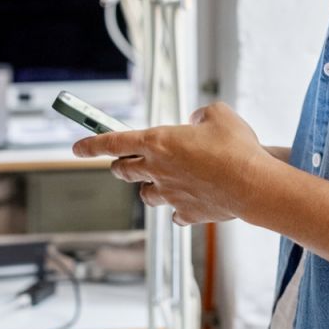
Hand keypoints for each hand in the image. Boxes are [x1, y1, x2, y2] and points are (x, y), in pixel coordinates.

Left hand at [71, 102, 276, 225]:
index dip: (91, 144)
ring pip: (145, 195)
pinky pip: (174, 213)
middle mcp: (157, 170)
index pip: (113, 142)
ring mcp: (170, 194)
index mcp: (158, 142)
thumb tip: (196, 122)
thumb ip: (201, 114)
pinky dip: (178, 208)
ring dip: (149, 187)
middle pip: (124, 170)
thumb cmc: (236, 147)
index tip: (77, 147)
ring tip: (163, 181)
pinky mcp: (186, 213)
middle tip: (126, 162)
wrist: (251, 185)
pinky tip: (189, 201)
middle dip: (121, 165)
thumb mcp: (219, 114)